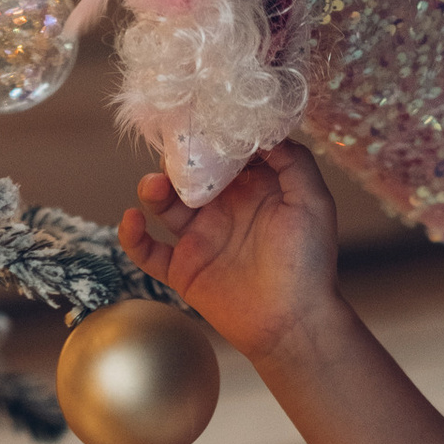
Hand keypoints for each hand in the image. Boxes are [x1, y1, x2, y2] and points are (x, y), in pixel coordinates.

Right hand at [118, 144, 339, 362]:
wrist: (292, 322)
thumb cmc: (308, 263)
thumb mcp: (312, 201)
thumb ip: (293, 162)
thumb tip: (263, 132)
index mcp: (253, 190)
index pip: (224, 154)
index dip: (211, 137)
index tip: (198, 121)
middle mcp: (224, 210)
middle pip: (189, 174)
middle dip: (177, 161)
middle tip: (172, 154)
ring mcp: (201, 239)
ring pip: (164, 205)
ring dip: (152, 190)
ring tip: (154, 187)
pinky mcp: (183, 270)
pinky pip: (147, 251)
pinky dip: (131, 235)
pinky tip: (132, 220)